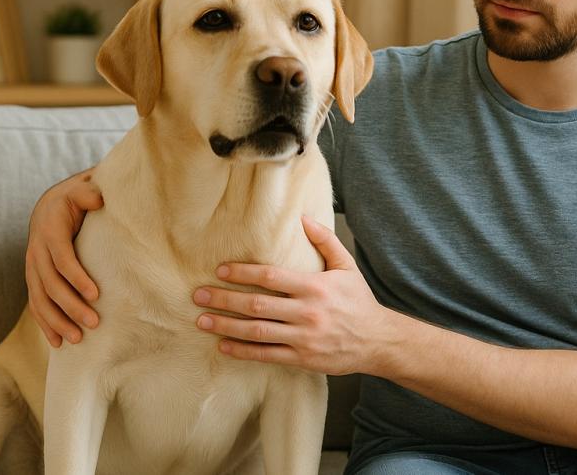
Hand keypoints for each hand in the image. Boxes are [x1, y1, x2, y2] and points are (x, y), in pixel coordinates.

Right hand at [26, 168, 103, 347]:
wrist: (50, 205)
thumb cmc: (75, 198)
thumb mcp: (81, 189)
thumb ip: (88, 193)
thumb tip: (99, 199)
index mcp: (49, 231)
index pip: (62, 258)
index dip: (77, 277)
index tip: (96, 293)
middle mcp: (36, 252)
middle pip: (51, 285)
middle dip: (71, 306)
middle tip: (94, 323)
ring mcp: (32, 268)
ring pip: (40, 299)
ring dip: (57, 321)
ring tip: (76, 339)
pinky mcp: (33, 279)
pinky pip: (36, 305)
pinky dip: (45, 324)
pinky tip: (58, 342)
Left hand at [192, 216, 399, 375]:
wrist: (378, 341)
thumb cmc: (358, 301)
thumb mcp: (347, 266)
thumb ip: (325, 240)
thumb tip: (303, 217)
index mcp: (316, 287)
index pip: (272, 277)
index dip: (243, 273)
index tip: (220, 270)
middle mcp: (307, 312)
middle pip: (258, 305)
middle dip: (224, 299)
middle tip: (198, 295)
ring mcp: (303, 338)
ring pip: (258, 332)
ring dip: (226, 326)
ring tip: (202, 321)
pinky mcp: (302, 359)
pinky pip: (267, 355)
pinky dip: (243, 352)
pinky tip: (223, 346)